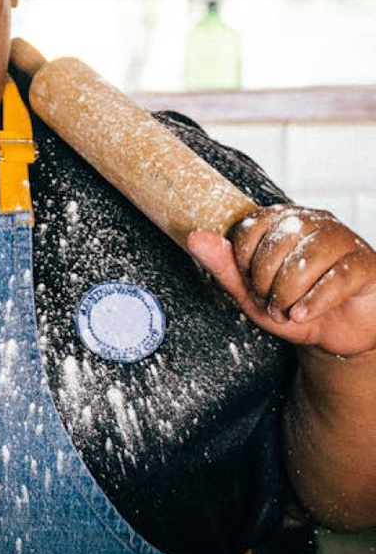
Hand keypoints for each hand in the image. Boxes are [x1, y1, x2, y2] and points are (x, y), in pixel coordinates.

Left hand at [188, 206, 375, 359]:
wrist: (338, 333)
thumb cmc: (295, 305)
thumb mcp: (252, 292)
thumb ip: (224, 266)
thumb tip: (195, 238)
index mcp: (282, 221)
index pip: (250, 228)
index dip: (242, 263)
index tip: (250, 286)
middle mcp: (314, 221)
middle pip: (278, 240)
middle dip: (265, 281)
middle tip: (270, 303)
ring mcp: (343, 240)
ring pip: (307, 258)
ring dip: (288, 293)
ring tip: (287, 311)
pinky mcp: (366, 263)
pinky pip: (337, 277)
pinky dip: (314, 301)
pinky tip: (303, 315)